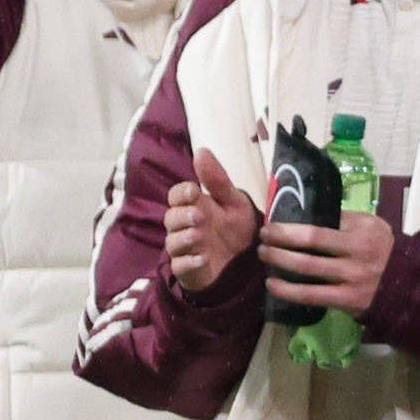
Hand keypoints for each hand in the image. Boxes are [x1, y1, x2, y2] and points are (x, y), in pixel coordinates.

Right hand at [165, 148, 262, 288]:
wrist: (248, 261)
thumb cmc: (237, 227)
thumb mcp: (234, 202)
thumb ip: (217, 180)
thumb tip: (201, 150)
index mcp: (193, 206)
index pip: (176, 196)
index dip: (181, 193)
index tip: (193, 191)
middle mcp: (184, 226)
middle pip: (171, 218)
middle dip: (182, 216)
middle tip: (198, 216)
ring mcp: (185, 248)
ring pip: (173, 242)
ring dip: (184, 238)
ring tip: (198, 235)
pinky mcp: (188, 270)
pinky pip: (181, 266)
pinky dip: (189, 262)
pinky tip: (203, 259)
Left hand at [257, 206, 396, 312]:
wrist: (409, 280)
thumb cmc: (382, 247)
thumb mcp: (370, 225)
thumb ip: (343, 219)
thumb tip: (307, 213)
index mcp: (360, 234)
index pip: (316, 231)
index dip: (287, 230)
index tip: (270, 228)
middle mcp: (356, 257)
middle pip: (308, 249)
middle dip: (278, 245)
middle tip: (262, 242)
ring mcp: (352, 280)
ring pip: (307, 272)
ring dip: (279, 264)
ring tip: (264, 258)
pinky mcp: (349, 301)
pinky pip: (312, 296)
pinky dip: (288, 291)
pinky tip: (273, 285)